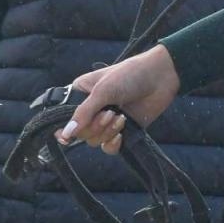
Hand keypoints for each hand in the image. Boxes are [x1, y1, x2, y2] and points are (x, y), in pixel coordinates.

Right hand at [57, 46, 180, 154]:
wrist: (161, 76)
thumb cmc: (130, 74)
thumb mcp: (103, 90)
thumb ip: (83, 113)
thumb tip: (65, 134)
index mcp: (81, 94)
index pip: (63, 117)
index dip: (64, 128)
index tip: (67, 136)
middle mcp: (92, 108)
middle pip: (80, 133)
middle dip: (95, 126)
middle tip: (110, 113)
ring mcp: (107, 120)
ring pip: (94, 141)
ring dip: (107, 132)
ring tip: (121, 117)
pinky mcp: (122, 130)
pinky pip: (109, 147)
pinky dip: (113, 144)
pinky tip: (121, 135)